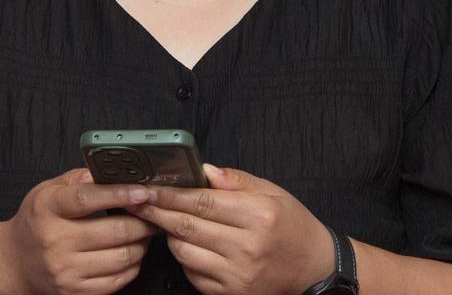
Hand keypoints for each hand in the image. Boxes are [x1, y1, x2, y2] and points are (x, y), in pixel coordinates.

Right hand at [0, 168, 158, 294]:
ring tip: (142, 233)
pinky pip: (117, 280)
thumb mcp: (47, 190)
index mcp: (47, 209)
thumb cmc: (35, 222)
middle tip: (150, 214)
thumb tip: (109, 172)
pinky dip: (132, 266)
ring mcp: (65, 270)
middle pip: (113, 231)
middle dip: (141, 221)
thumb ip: (78, 178)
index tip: (141, 191)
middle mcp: (55, 241)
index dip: (118, 194)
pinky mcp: (75, 292)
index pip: (86, 199)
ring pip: (121, 257)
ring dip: (141, 244)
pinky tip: (130, 253)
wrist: (14, 261)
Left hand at [131, 164, 333, 294]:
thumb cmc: (291, 224)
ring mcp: (238, 276)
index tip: (148, 188)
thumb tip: (202, 170)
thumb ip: (234, 180)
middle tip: (138, 201)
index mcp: (257, 216)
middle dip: (157, 212)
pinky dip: (185, 258)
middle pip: (187, 227)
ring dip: (169, 235)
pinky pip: (192, 274)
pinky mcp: (231, 294)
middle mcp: (247, 248)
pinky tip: (189, 245)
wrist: (313, 267)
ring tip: (169, 221)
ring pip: (184, 252)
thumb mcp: (270, 192)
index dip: (169, 194)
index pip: (201, 202)